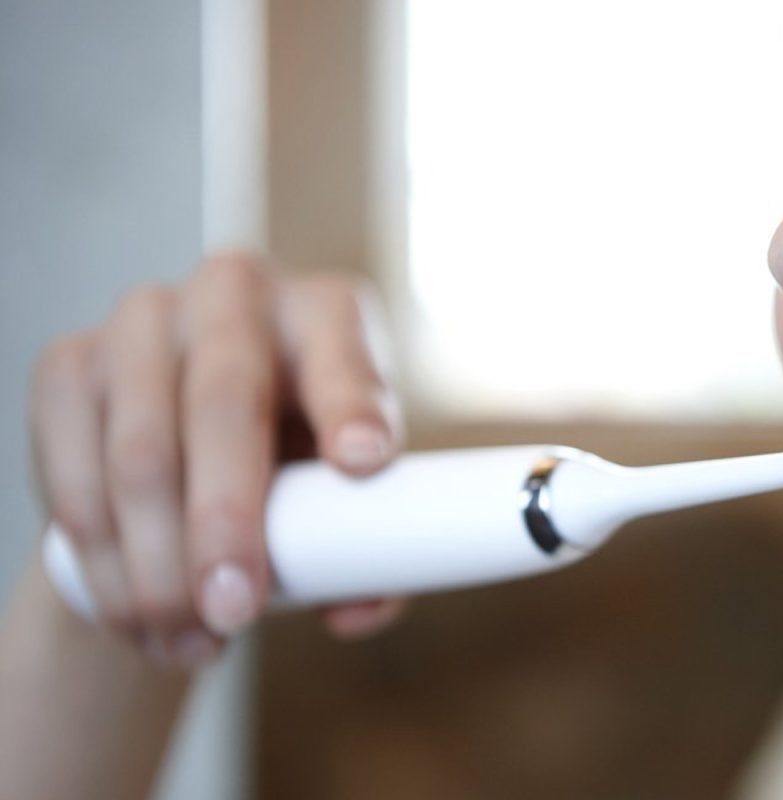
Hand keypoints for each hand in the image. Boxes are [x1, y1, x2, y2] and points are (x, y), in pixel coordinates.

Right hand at [28, 252, 408, 667]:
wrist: (193, 436)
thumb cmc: (299, 458)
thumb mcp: (348, 490)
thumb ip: (371, 550)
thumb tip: (360, 608)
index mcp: (328, 313)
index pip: (343, 350)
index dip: (352, 404)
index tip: (362, 464)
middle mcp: (235, 295)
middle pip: (224, 403)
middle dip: (226, 520)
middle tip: (236, 608)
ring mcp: (142, 322)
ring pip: (140, 452)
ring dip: (158, 565)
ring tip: (191, 641)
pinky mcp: (69, 364)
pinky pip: (74, 473)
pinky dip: (105, 560)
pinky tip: (138, 620)